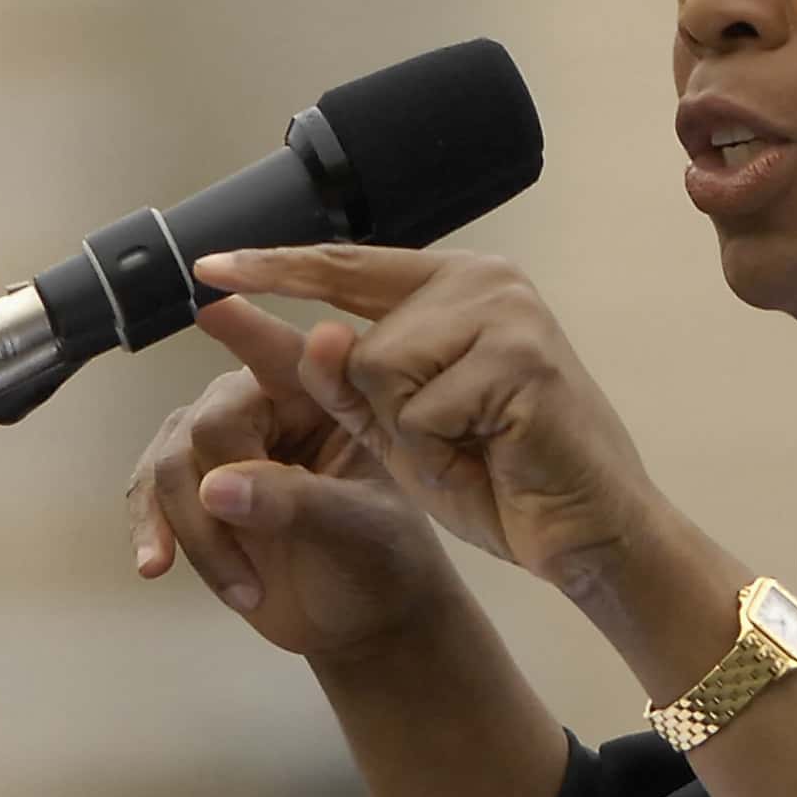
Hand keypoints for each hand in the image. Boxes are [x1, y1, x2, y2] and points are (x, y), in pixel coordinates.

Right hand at [128, 294, 465, 661]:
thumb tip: (214, 487)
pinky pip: (148, 492)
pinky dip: (151, 530)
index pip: (278, 352)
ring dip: (197, 535)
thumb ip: (296, 502)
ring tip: (244, 591)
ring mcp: (225, 445)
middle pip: (208, 425)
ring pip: (172, 464)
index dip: (244, 325)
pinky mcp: (193, 485)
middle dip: (220, 500)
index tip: (211, 303)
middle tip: (257, 564)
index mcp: (324, 394)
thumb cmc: (386, 561)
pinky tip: (153, 566)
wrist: (368, 620)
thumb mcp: (360, 530)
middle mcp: (267, 405)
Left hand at [189, 246, 664, 608]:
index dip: (274, 269)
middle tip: (457, 440)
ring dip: (414, 434)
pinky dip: (444, 451)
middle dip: (385, 413)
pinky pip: (422, 408)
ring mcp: (505, 311)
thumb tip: (313, 336)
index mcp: (456, 285)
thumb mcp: (404, 428)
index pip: (345, 267)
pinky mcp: (517, 355)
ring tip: (476, 445)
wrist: (590, 530)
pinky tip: (495, 454)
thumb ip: (350, 383)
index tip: (206, 270)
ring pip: (382, 369)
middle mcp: (484, 280)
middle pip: (357, 339)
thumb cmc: (506, 479)